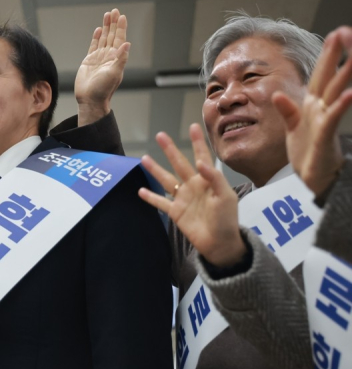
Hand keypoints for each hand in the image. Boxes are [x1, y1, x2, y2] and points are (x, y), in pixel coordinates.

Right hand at [74, 8, 129, 125]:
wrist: (90, 99)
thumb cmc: (103, 89)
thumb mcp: (114, 73)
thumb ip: (121, 58)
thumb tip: (127, 44)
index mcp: (116, 58)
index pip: (120, 39)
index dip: (121, 27)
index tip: (122, 16)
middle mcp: (108, 56)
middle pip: (112, 35)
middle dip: (113, 23)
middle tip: (114, 11)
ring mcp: (99, 57)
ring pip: (103, 38)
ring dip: (105, 27)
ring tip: (107, 15)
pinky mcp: (89, 60)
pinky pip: (93, 45)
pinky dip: (96, 37)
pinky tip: (98, 30)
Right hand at [138, 124, 246, 267]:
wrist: (220, 243)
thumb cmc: (227, 218)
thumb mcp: (225, 196)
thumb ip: (214, 178)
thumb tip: (200, 162)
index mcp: (207, 180)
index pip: (201, 156)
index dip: (197, 142)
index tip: (193, 126)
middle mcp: (193, 186)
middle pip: (179, 163)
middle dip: (170, 150)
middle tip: (160, 135)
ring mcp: (183, 198)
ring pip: (166, 180)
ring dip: (155, 170)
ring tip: (144, 158)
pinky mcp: (175, 212)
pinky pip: (160, 203)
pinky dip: (150, 197)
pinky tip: (140, 190)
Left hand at [272, 27, 351, 195]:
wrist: (311, 179)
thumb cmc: (306, 153)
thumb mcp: (292, 128)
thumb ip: (286, 110)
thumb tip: (276, 94)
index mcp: (312, 106)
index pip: (320, 76)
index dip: (326, 56)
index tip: (333, 35)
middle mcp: (321, 109)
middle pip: (331, 78)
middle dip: (337, 56)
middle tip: (345, 32)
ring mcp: (325, 121)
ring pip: (336, 93)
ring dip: (346, 74)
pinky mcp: (325, 136)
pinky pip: (333, 118)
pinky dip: (340, 106)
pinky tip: (348, 94)